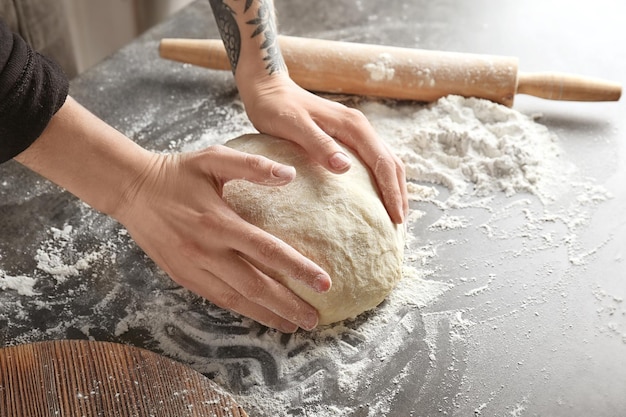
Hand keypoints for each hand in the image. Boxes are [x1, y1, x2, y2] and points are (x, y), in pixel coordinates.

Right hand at [113, 145, 331, 332]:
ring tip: (293, 325)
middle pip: (256, 285)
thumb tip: (289, 174)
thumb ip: (251, 166)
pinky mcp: (183, 276)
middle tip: (315, 320)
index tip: (324, 284)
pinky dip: (241, 310)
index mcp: (219, 221)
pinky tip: (259, 316)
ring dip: (267, 315)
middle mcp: (207, 250)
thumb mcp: (213, 158)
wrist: (132, 189)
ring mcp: (193, 268)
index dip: (298, 269)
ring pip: (237, 299)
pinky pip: (217, 299)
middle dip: (288, 305)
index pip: (267, 251)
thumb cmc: (178, 172)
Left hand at [239, 73, 408, 223]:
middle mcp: (360, 127)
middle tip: (400, 225)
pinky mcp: (346, 137)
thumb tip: (345, 167)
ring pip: (386, 162)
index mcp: (353, 126)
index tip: (395, 218)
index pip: (382, 163)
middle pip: (392, 163)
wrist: (268, 88)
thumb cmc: (276, 107)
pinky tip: (375, 197)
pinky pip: (373, 161)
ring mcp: (355, 132)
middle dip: (399, 194)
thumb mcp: (293, 126)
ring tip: (393, 215)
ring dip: (394, 188)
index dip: (392, 192)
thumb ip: (318, 144)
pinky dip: (381, 180)